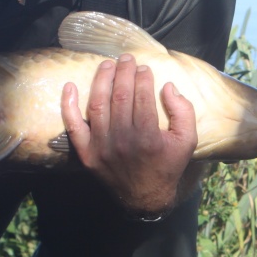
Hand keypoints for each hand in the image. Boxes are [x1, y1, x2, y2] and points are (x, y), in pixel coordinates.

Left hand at [61, 54, 197, 213]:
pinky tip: (70, 86)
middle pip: (120, 95)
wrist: (144, 197)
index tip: (144, 68)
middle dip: (123, 72)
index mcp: (148, 136)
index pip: (142, 96)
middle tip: (126, 58)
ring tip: (106, 65)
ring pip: (98, 104)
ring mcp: (101, 146)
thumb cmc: (168, 165)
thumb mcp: (187, 141)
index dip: (143, 77)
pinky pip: (73, 126)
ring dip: (101, 80)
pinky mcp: (86, 153)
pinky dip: (68, 105)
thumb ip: (183, 112)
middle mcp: (123, 139)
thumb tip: (168, 87)